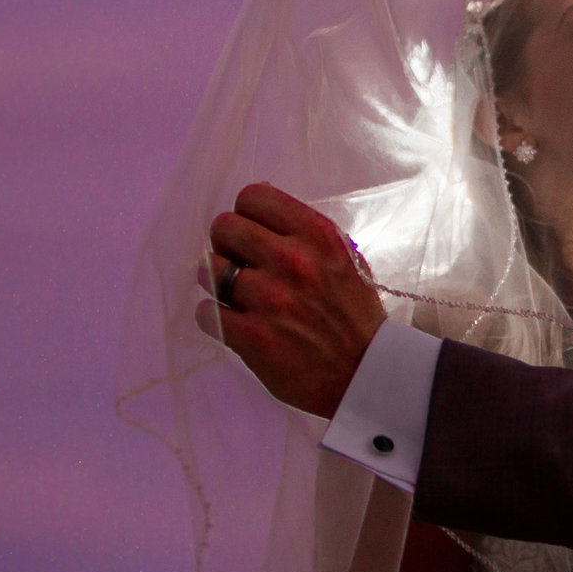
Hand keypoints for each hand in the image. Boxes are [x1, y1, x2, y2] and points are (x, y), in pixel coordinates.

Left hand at [197, 184, 385, 417]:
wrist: (366, 375)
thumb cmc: (355, 316)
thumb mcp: (344, 259)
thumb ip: (305, 234)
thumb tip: (261, 209)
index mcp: (317, 236)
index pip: (254, 197)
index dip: (246, 215)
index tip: (251, 235)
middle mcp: (293, 261)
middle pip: (224, 228)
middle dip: (226, 246)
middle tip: (239, 266)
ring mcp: (270, 300)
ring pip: (208, 269)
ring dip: (217, 282)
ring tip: (237, 297)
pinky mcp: (252, 337)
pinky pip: (206, 312)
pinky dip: (215, 318)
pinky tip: (235, 323)